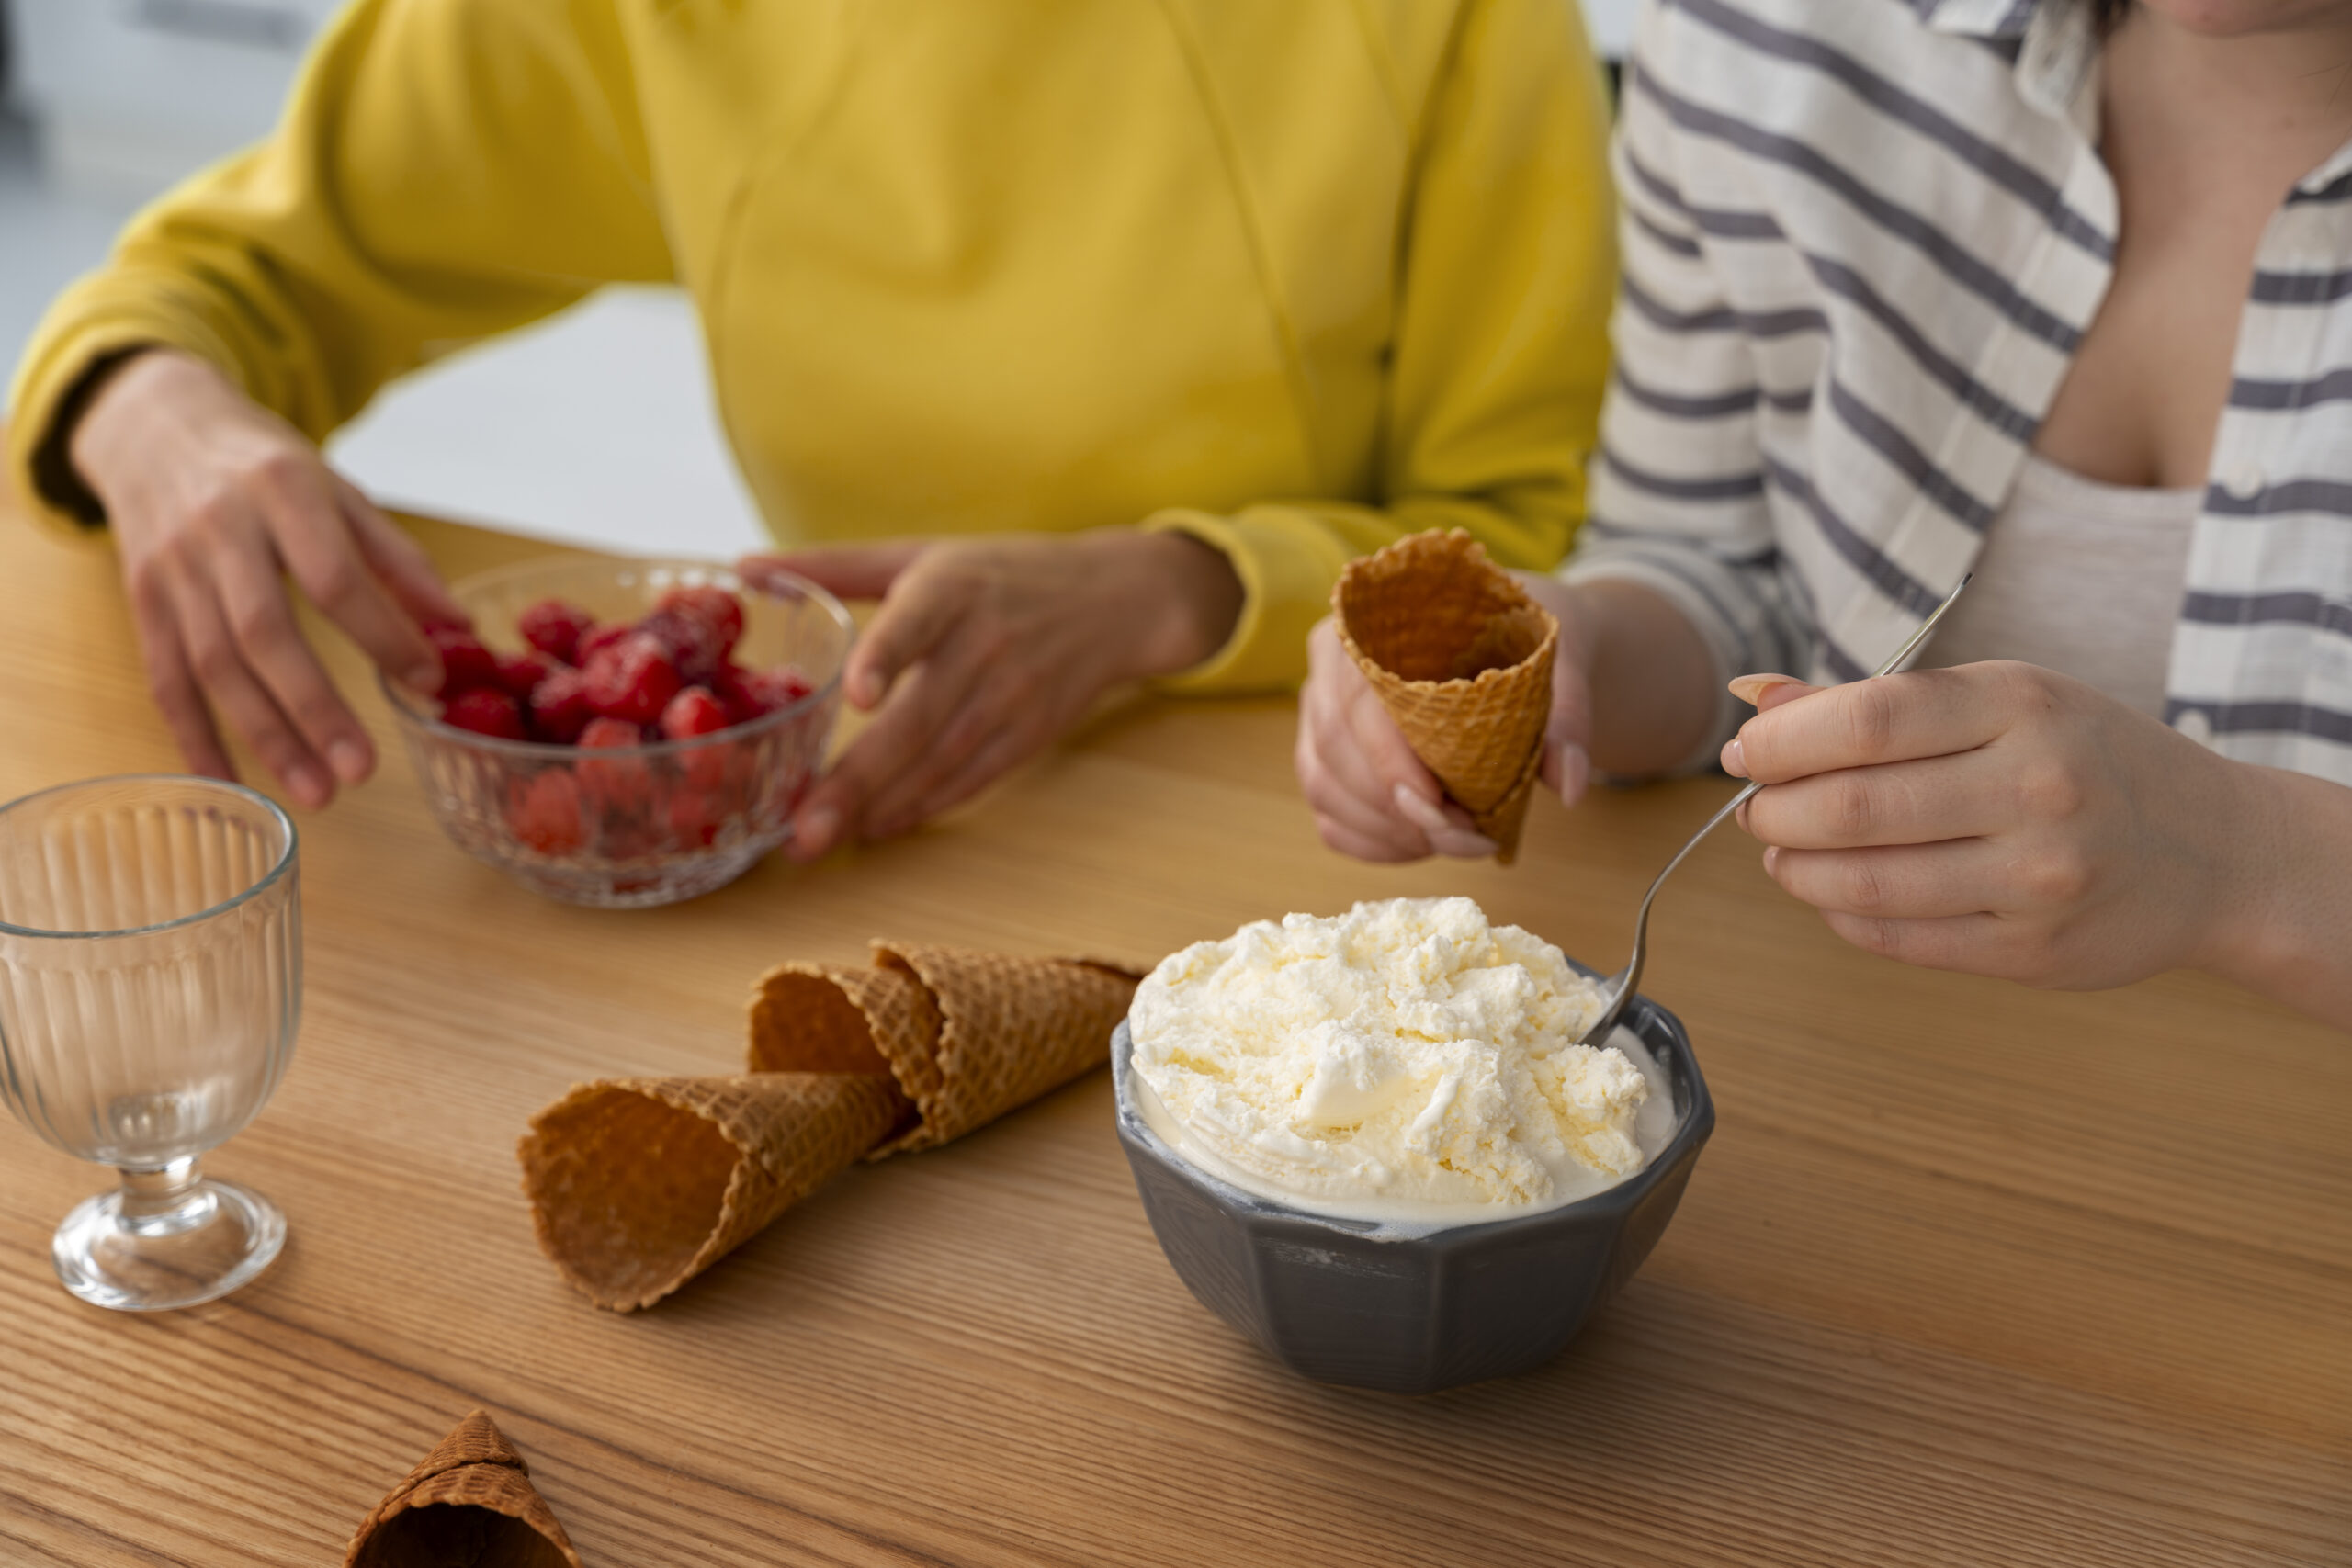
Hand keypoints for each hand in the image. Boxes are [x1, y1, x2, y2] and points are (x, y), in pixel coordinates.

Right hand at [70, 349, 464, 807]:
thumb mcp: (339, 491)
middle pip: (262, 633)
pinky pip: (164, 677)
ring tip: (319, 793)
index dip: (381, 633)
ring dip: (265, 737)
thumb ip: (398, 560)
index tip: (427, 680)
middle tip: (363, 771)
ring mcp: (171, 569)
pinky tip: (230, 783)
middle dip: (314, 708)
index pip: (332, 576)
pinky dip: (195, 736)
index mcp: (281, 493)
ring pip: (212, 666)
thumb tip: (460, 629)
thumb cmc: (265, 466)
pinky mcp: (139, 599)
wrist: (155, 426)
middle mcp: (218, 531)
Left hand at [742, 529, 1241, 857]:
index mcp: (951, 588)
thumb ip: (834, 565)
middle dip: (857, 781)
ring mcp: (1012, 695)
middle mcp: (984, 645)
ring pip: (939, 763)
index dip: (888, 658)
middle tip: (800, 829)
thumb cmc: (1002, 573)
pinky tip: (877, 828)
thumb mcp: (924, 554)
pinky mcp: (1030, 733)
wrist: (1117, 601)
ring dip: (879, 808)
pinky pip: (970, 780)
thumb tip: (741, 565)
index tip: (858, 698)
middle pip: (917, 721)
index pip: (917, 622)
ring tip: (819, 840)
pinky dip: (923, 807)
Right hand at [1294, 573, 1593, 861]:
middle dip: (1396, 808)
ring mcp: (1320, 718)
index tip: (1436, 804)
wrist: (1517, 644)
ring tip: (1456, 841)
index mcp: (1372, 623)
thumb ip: (1566, 717)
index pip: (1357, 696)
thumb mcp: (1557, 661)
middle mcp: (1330, 668)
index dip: (1387, 757)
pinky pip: (1331, 816)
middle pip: (1333, 746)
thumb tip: (1568, 784)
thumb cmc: (1524, 641)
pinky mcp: (1327, 763)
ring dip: (1387, 830)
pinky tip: (1425, 846)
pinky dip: (1375, 844)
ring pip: (1324, 786)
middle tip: (1466, 834)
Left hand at [1726, 661, 2251, 989]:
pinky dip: (1840, 914)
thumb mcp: (2003, 701)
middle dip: (1776, 811)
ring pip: (1864, 882)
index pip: (1867, 719)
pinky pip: (1897, 939)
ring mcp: (2038, 877)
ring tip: (1783, 851)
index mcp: (2022, 707)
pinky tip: (1833, 891)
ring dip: (1796, 869)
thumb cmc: (2084, 758)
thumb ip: (1876, 704)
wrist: (2216, 852)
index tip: (1746, 752)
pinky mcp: (2033, 951)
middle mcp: (2036, 789)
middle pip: (1852, 806)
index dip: (1782, 741)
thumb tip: (1753, 698)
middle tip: (1757, 809)